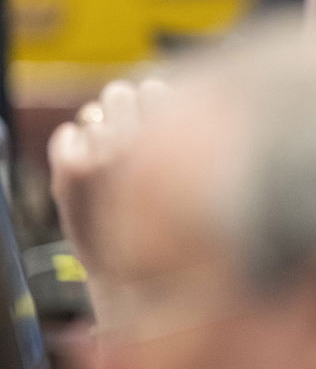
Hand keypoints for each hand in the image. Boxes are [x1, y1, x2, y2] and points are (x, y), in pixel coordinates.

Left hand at [48, 79, 168, 272]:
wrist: (142, 279)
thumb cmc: (175, 224)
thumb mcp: (194, 171)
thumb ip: (179, 128)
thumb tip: (153, 89)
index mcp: (179, 140)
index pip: (155, 89)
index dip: (156, 104)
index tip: (158, 125)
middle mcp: (143, 143)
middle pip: (121, 93)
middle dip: (125, 109)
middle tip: (131, 135)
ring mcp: (104, 157)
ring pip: (94, 113)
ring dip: (101, 128)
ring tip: (112, 157)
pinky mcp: (70, 174)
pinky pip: (67, 135)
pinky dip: (73, 147)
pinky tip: (88, 170)